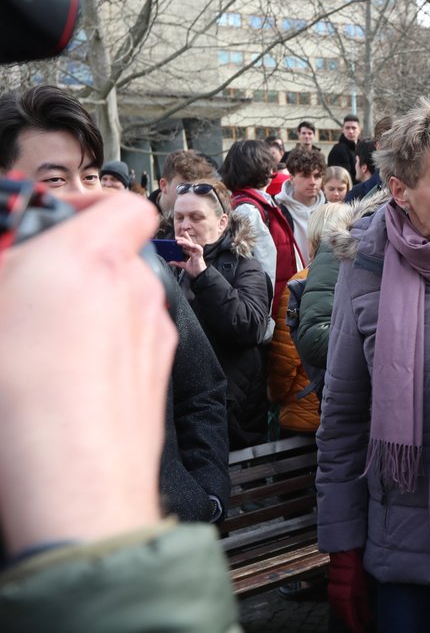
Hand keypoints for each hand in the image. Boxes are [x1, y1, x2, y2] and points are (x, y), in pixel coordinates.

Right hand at [0, 191, 174, 555]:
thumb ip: (7, 268)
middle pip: (113, 255)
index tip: (49, 217)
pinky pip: (130, 341)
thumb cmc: (24, 402)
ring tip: (37, 339)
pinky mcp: (158, 372)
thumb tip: (14, 264)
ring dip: (86, 306)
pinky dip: (104, 344)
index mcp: (91, 259)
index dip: (86, 202)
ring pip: (121, 300)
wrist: (76, 483)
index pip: (120, 204)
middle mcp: (135, 290)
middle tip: (23, 286)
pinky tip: (67, 375)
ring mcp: (154, 333)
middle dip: (70, 265)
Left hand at [169, 234, 205, 277]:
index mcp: (191, 252)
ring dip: (185, 242)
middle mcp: (194, 251)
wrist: (199, 274)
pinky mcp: (199, 254)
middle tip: (176, 238)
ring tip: (179, 242)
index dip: (183, 240)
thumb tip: (170, 262)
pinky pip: (198, 248)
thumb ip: (177, 263)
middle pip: (188, 242)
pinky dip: (194, 246)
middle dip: (182, 239)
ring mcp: (197, 252)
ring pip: (191, 244)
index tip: (177, 238)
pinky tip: (190, 245)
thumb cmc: (194, 269)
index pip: (186, 244)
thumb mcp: (183, 265)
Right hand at [327, 549, 371, 632]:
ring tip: (354, 620)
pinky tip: (346, 609)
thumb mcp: (363, 590)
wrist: (344, 557)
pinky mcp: (331, 591)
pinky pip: (335, 605)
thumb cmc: (355, 571)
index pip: (351, 619)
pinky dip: (341, 610)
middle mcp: (336, 600)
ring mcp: (332, 595)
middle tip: (359, 627)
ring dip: (346, 617)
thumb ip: (364, 606)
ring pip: (339, 611)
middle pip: (344, 617)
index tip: (362, 632)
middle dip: (351, 623)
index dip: (356, 627)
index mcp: (345, 600)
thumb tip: (368, 620)